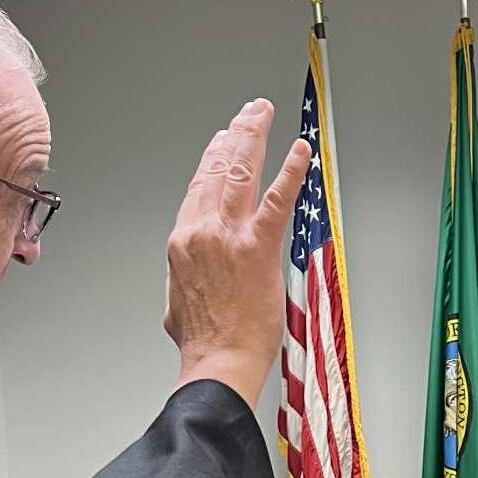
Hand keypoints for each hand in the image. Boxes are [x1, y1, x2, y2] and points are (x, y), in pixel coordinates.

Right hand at [165, 99, 311, 407]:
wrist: (218, 362)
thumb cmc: (203, 343)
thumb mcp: (178, 303)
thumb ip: (186, 277)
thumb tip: (191, 275)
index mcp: (182, 243)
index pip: (197, 189)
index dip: (210, 160)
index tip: (220, 142)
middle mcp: (201, 232)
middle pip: (217, 171)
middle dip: (235, 136)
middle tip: (247, 115)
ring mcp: (229, 237)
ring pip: (240, 174)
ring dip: (253, 138)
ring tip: (263, 115)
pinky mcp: (259, 249)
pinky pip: (277, 201)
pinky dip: (289, 172)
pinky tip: (299, 151)